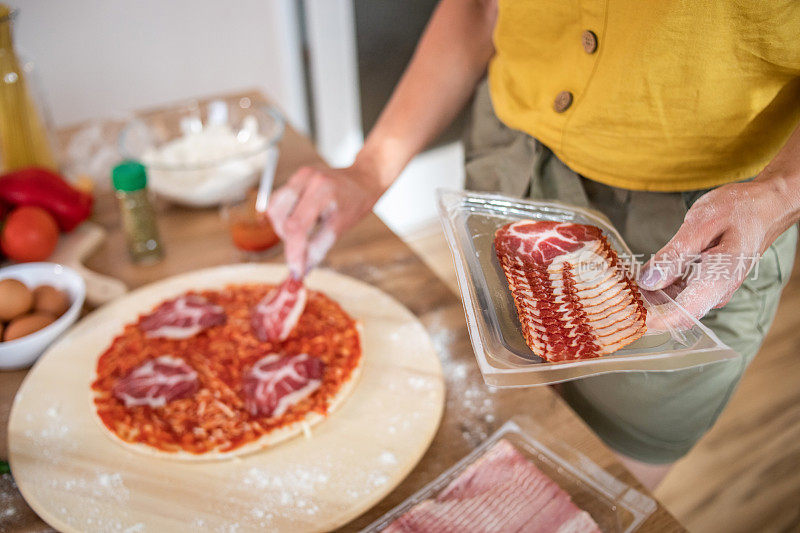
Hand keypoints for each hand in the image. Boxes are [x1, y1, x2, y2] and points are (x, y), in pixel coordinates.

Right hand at [267, 162, 382, 277]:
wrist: (361, 180)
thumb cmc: (355, 203)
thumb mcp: (341, 227)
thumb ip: (318, 249)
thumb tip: (301, 270)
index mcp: (323, 190)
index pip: (297, 226)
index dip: (293, 252)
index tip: (296, 271)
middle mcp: (307, 178)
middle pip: (279, 216)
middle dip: (287, 240)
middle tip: (302, 250)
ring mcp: (298, 176)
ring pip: (274, 209)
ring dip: (282, 228)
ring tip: (303, 232)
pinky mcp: (294, 178)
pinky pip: (277, 202)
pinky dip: (283, 217)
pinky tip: (300, 220)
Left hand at [638, 178, 797, 319]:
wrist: (766, 207)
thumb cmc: (739, 209)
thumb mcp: (701, 224)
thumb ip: (674, 254)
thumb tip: (648, 280)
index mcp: (718, 279)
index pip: (683, 314)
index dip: (653, 320)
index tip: (629, 315)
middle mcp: (715, 292)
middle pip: (674, 311)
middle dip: (644, 304)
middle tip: (616, 289)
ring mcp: (711, 291)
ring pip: (673, 303)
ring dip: (649, 295)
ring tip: (625, 278)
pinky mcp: (705, 285)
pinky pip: (678, 293)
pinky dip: (659, 285)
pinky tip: (644, 272)